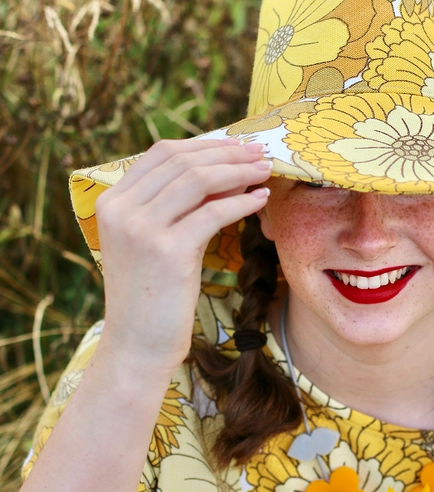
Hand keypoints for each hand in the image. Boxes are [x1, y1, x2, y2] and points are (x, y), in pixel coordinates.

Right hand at [94, 137, 270, 378]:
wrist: (137, 346)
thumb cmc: (153, 292)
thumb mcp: (156, 238)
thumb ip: (178, 203)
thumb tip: (228, 169)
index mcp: (111, 200)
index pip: (162, 153)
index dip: (204, 145)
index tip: (237, 146)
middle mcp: (120, 209)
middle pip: (182, 161)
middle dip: (227, 153)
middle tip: (260, 153)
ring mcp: (141, 229)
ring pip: (199, 180)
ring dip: (239, 171)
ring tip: (264, 172)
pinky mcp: (167, 251)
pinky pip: (213, 212)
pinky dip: (242, 201)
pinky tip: (260, 200)